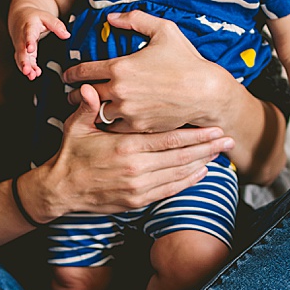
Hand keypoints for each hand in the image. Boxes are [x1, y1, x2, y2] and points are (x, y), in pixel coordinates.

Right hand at [11, 9, 68, 80]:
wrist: (19, 17)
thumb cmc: (33, 17)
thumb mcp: (46, 17)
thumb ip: (57, 25)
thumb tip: (67, 35)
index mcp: (28, 27)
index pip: (28, 35)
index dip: (29, 42)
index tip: (31, 49)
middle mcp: (22, 38)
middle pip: (21, 50)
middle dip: (24, 61)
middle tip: (27, 70)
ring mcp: (20, 46)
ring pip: (20, 58)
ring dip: (25, 67)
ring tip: (31, 76)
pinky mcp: (21, 52)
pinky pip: (22, 61)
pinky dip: (27, 68)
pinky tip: (33, 75)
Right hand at [35, 83, 235, 216]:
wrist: (61, 189)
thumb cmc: (71, 154)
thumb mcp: (76, 128)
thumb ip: (87, 108)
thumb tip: (89, 88)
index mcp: (125, 148)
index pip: (169, 140)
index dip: (195, 135)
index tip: (214, 128)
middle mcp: (136, 169)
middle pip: (180, 157)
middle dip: (207, 148)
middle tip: (228, 140)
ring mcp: (138, 187)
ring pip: (178, 174)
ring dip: (202, 164)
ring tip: (220, 154)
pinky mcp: (137, 201)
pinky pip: (169, 190)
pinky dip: (187, 181)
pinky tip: (201, 172)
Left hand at [61, 11, 231, 132]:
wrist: (206, 93)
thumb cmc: (186, 60)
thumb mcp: (163, 30)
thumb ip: (135, 20)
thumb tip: (111, 17)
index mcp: (120, 67)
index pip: (83, 72)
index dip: (71, 74)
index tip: (67, 77)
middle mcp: (119, 91)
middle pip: (84, 96)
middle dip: (75, 96)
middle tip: (72, 96)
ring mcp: (128, 111)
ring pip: (97, 114)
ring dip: (91, 111)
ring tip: (88, 110)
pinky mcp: (138, 127)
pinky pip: (115, 128)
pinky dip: (109, 125)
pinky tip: (108, 122)